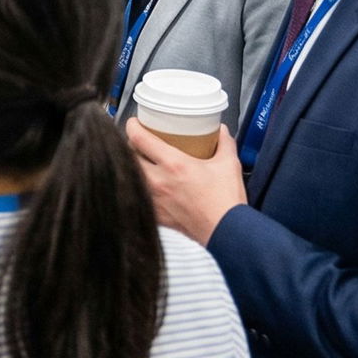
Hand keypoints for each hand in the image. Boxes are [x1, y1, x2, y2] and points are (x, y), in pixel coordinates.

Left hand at [125, 121, 245, 244]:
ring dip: (133, 166)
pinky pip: (138, 195)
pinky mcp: (156, 214)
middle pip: (128, 155)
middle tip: (138, 142)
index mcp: (174, 165)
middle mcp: (158, 181)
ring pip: (131, 175)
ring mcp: (154, 199)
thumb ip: (224, 144)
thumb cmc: (226, 203)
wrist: (228, 234)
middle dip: (130, 145)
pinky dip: (139, 187)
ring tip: (141, 162)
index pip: (139, 138)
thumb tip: (221, 132)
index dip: (132, 126)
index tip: (135, 123)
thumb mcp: (228, 165)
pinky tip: (149, 185)